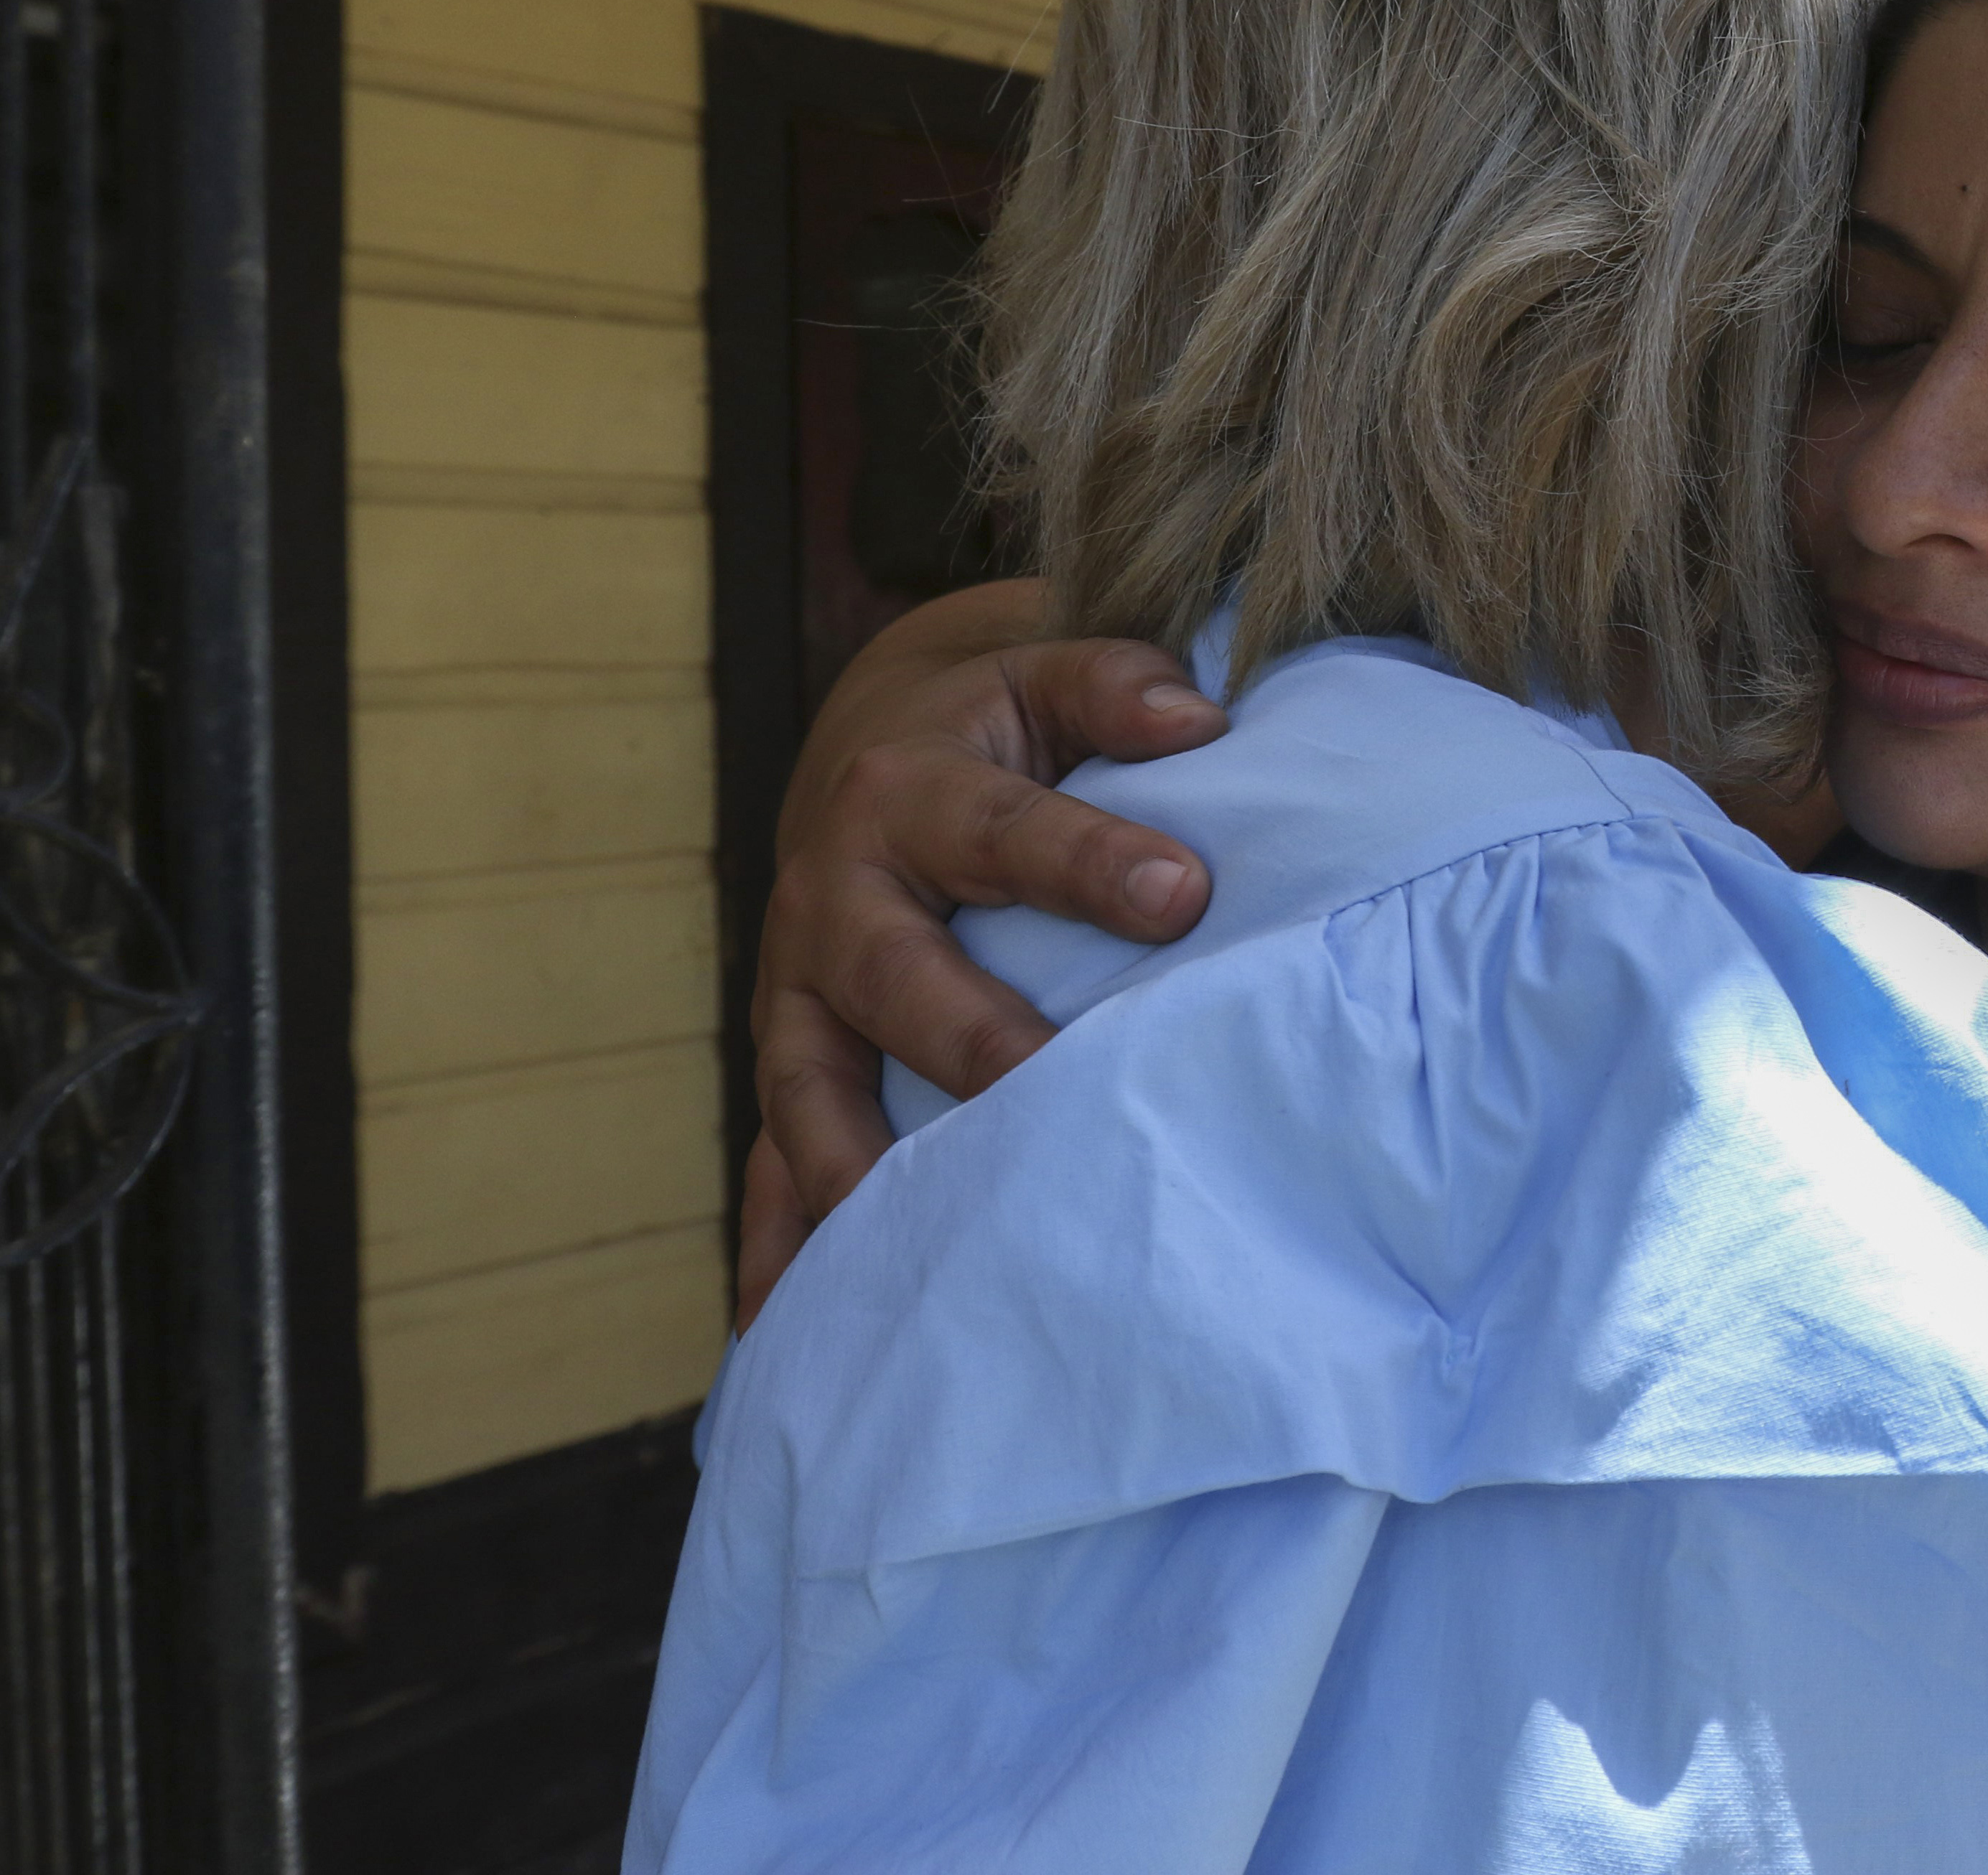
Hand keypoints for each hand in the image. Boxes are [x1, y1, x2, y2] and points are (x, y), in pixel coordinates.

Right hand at [737, 585, 1227, 1328]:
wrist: (876, 745)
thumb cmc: (999, 723)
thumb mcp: (1049, 669)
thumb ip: (1118, 682)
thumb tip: (1196, 712)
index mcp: (910, 792)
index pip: (1005, 828)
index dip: (1088, 860)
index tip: (1183, 893)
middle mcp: (835, 900)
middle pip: (897, 980)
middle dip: (972, 1040)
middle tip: (1054, 1091)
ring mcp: (799, 997)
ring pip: (809, 1094)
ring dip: (853, 1178)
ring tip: (910, 1263)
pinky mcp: (793, 1067)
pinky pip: (769, 1169)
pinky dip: (774, 1251)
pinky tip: (783, 1340)